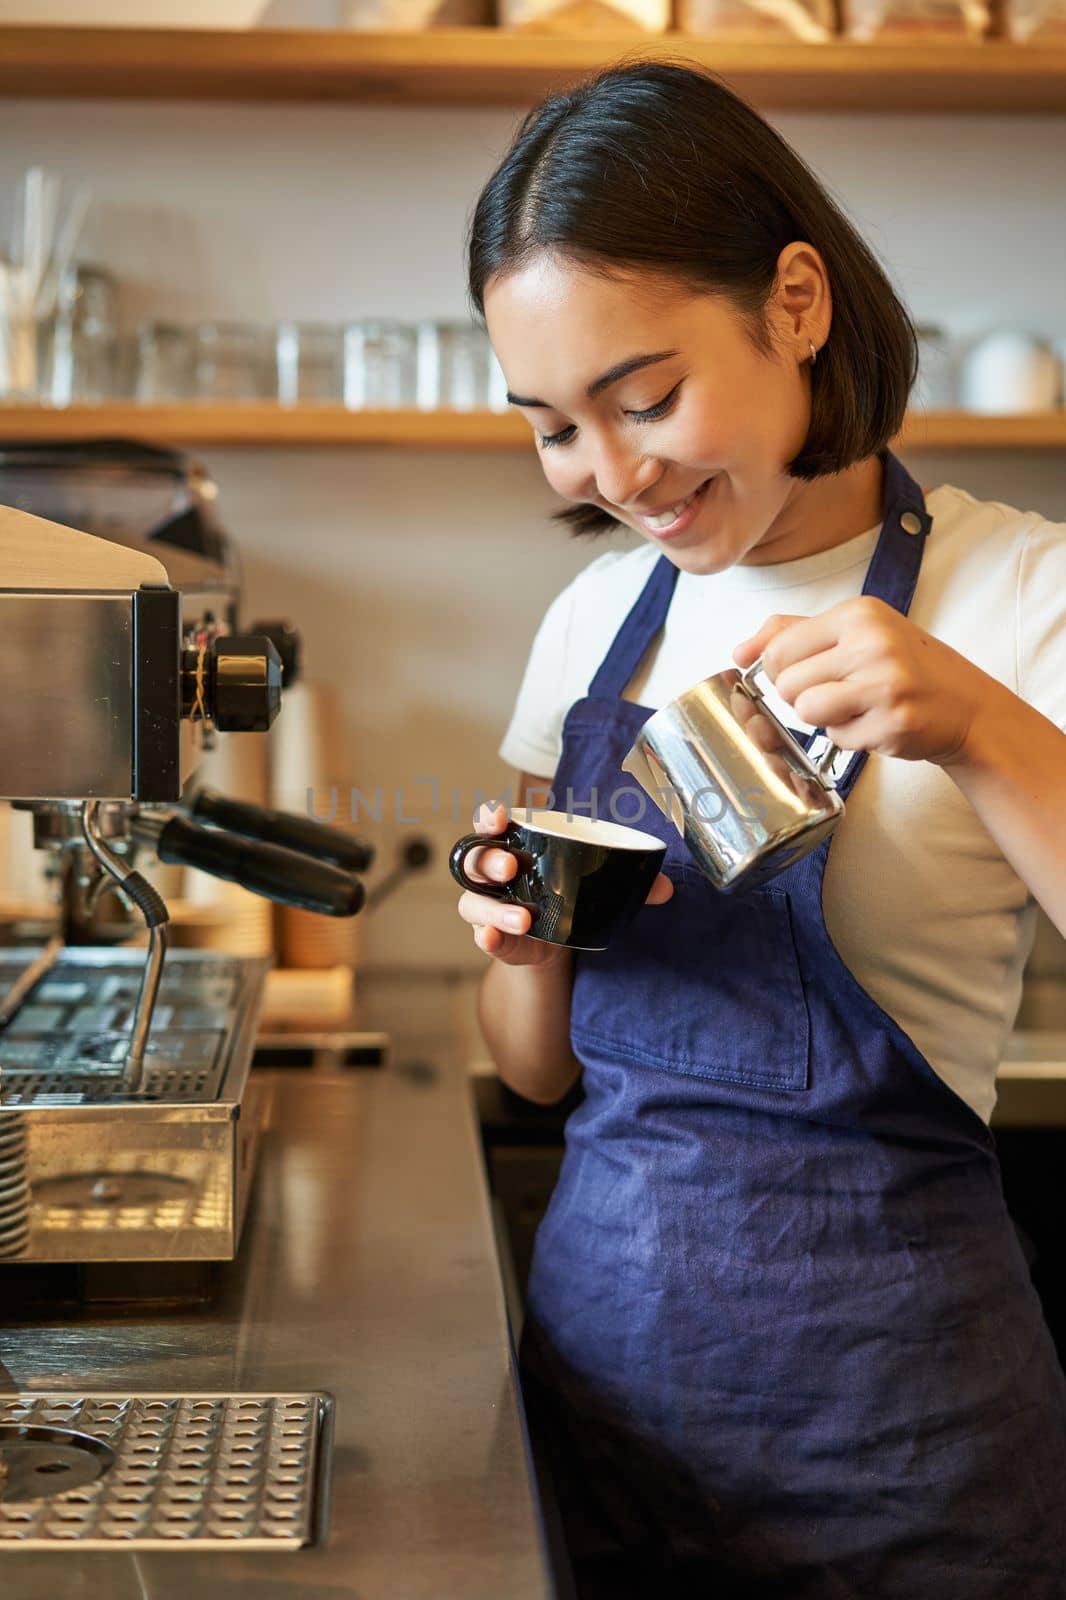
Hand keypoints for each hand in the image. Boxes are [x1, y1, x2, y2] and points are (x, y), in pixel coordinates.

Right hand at [456, 802, 672, 965]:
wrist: (558, 940)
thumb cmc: (570, 893)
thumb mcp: (595, 880)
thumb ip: (630, 881)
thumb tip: (666, 887)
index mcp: (516, 846)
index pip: (490, 823)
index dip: (489, 817)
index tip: (499, 817)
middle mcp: (493, 874)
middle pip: (476, 860)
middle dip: (490, 861)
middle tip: (512, 867)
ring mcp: (489, 907)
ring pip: (473, 902)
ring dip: (493, 908)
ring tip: (521, 919)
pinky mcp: (495, 938)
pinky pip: (482, 936)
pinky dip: (488, 938)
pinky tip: (493, 940)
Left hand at [734, 598, 985, 766]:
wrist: (965, 703)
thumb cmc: (904, 666)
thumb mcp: (855, 632)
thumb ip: (793, 633)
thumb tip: (740, 652)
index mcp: (858, 614)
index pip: (780, 648)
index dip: (780, 671)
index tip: (803, 674)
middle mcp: (872, 644)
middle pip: (788, 685)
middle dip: (802, 697)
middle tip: (837, 692)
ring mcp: (885, 685)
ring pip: (807, 712)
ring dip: (823, 719)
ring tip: (854, 708)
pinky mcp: (892, 723)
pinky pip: (838, 738)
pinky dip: (849, 737)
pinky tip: (875, 722)